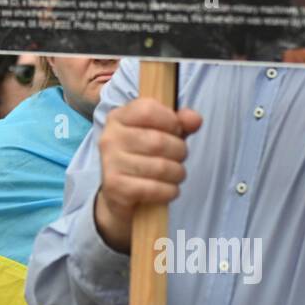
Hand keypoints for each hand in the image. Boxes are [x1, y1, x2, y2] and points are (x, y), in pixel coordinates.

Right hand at [94, 97, 202, 251]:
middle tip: (179, 158)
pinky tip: (168, 190)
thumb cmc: (143, 157)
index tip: (176, 131)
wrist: (119, 194)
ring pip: (160, 167)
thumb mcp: (162, 133)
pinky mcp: (115, 187)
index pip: (148, 110)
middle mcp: (110, 137)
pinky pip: (154, 188)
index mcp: (118, 117)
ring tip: (175, 175)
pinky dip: (169, 191)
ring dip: (177, 174)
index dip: (171, 121)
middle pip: (158, 140)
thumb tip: (195, 119)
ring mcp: (110, 163)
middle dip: (180, 152)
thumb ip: (180, 123)